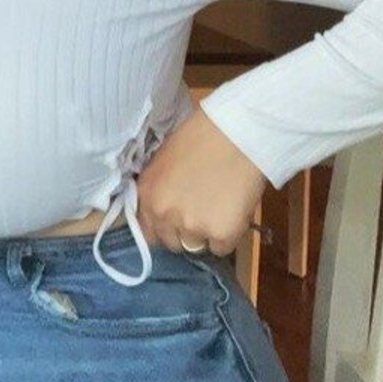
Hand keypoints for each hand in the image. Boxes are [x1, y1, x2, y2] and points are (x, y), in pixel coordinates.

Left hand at [135, 107, 266, 255]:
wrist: (235, 133)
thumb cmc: (201, 138)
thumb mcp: (164, 162)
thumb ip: (159, 190)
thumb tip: (163, 209)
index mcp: (147, 195)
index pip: (147, 232)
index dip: (163, 228)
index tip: (174, 224)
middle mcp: (164, 215)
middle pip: (172, 243)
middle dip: (184, 231)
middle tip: (202, 210)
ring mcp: (192, 227)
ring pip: (197, 246)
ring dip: (206, 234)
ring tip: (218, 206)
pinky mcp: (221, 234)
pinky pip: (222, 248)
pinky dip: (229, 234)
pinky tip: (233, 209)